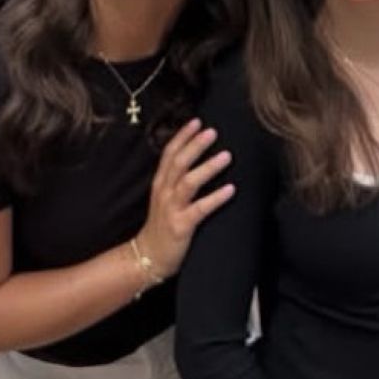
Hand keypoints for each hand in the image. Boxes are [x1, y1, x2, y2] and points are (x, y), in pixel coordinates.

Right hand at [137, 120, 233, 277]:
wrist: (147, 257)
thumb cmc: (162, 227)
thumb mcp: (165, 199)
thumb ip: (178, 181)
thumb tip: (199, 161)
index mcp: (161, 183)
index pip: (170, 153)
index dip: (183, 136)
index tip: (197, 121)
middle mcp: (164, 192)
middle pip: (179, 162)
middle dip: (195, 145)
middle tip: (213, 131)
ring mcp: (171, 209)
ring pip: (188, 182)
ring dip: (208, 167)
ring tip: (227, 156)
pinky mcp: (181, 226)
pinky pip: (200, 209)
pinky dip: (216, 198)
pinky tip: (231, 190)